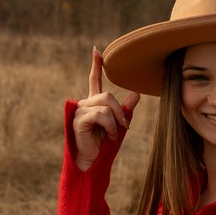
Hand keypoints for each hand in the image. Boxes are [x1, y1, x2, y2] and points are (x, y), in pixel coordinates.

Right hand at [71, 46, 140, 171]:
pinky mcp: (79, 120)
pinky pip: (101, 115)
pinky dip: (110, 126)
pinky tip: (110, 137)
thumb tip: (136, 93)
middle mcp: (85, 104)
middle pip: (107, 95)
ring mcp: (80, 111)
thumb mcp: (119, 126)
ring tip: (115, 134)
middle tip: (126, 125)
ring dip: (116, 120)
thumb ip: (125, 109)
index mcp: (93, 104)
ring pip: (105, 104)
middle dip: (120, 111)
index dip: (96, 65)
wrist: (93, 164)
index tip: (96, 50)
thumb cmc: (104, 147)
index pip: (94, 81)